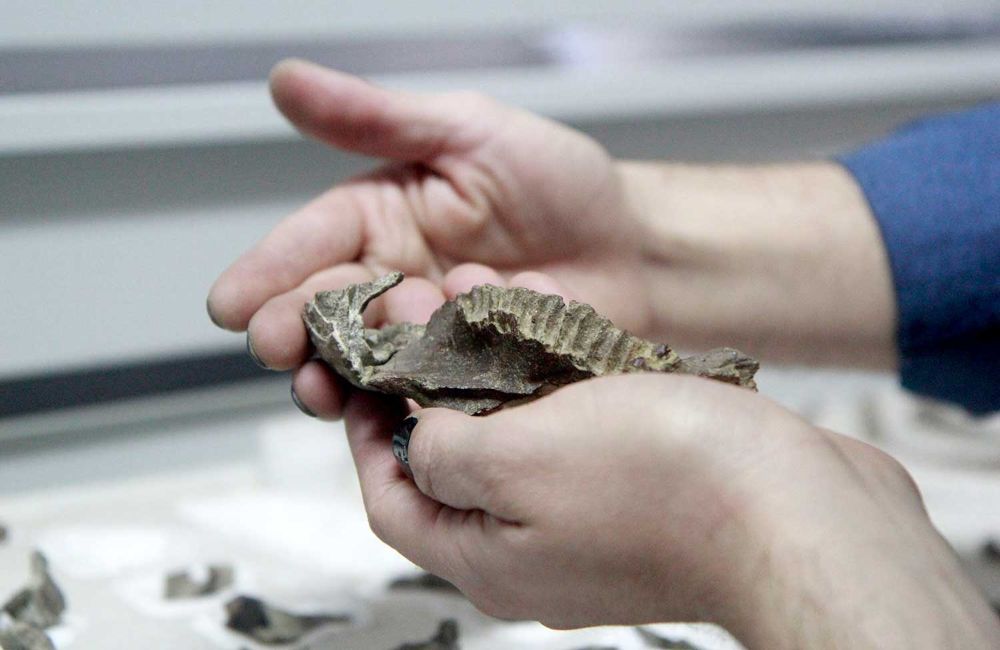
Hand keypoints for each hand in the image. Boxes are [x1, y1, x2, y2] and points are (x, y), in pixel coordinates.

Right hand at [207, 59, 649, 416]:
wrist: (637, 251)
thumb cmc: (561, 183)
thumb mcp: (470, 131)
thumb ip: (379, 117)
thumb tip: (287, 81)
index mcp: (383, 217)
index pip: (312, 242)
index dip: (268, 272)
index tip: (230, 303)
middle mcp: (393, 278)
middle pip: (326, 309)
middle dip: (293, 330)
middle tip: (275, 346)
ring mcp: (427, 335)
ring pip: (361, 362)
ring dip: (334, 378)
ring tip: (321, 390)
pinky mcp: (461, 379)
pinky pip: (420, 396)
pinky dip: (399, 407)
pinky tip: (387, 414)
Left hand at [344, 374, 999, 647]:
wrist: (800, 506)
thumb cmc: (671, 487)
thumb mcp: (516, 458)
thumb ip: (443, 449)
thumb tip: (414, 436)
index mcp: (491, 557)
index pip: (394, 499)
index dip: (367, 435)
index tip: (365, 378)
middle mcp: (537, 547)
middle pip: (458, 462)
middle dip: (438, 381)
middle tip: (430, 317)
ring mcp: (593, 518)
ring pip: (521, 434)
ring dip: (499, 365)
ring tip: (488, 299)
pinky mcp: (642, 485)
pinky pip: (579, 425)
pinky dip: (560, 374)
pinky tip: (560, 322)